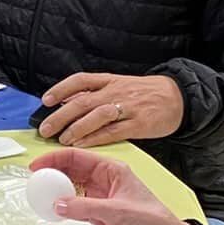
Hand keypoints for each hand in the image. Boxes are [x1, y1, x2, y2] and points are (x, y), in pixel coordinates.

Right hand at [29, 149, 197, 224]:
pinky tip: (51, 211)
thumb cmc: (152, 222)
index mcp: (111, 170)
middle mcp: (104, 180)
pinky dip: (61, 207)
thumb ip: (86, 207)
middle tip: (34, 182)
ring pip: (70, 188)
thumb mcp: (118, 211)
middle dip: (51, 173)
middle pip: (70, 170)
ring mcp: (100, 197)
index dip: (54, 159)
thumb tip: (57, 204)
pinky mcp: (98, 214)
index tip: (36, 167)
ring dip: (55, 191)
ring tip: (39, 196)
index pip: (76, 157)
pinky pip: (74, 206)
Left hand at [38, 72, 183, 148]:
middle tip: (45, 129)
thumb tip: (65, 100)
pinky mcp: (138, 124)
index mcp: (109, 80)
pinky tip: (82, 144)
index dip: (61, 89)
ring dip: (76, 128)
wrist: (178, 97)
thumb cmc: (143, 92)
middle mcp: (115, 92)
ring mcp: (127, 108)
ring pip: (96, 116)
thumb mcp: (118, 84)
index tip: (45, 100)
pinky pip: (113, 132)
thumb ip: (94, 92)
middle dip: (60, 116)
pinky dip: (95, 138)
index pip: (80, 80)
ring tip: (62, 139)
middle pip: (82, 102)